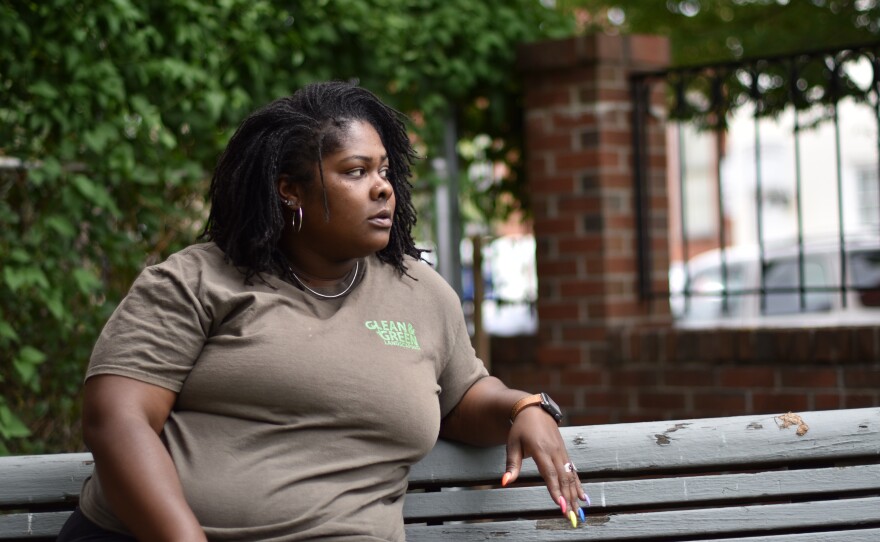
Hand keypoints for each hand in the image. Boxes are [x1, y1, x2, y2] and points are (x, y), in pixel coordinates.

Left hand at [501, 406, 588, 525]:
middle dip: (567, 498)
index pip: (549, 473)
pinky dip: (578, 484)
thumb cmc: (520, 429)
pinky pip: (573, 470)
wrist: (534, 411)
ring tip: (577, 511)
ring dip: (574, 494)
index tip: (560, 505)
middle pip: (563, 478)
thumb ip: (511, 465)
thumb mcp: (512, 444)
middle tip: (570, 516)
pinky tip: (582, 497)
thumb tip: (505, 482)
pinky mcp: (565, 452)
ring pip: (570, 475)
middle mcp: (554, 451)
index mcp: (540, 449)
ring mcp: (562, 452)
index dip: (555, 490)